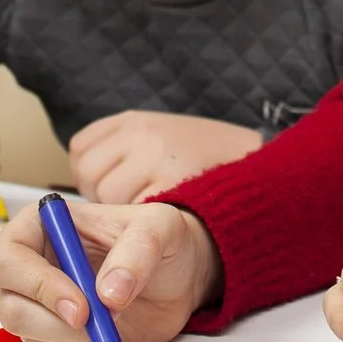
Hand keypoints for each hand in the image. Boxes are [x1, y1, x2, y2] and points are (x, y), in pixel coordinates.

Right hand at [0, 198, 221, 341]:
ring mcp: (41, 309)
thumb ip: (137, 251)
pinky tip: (113, 337)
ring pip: (31, 339)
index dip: (36, 286)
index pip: (7, 260)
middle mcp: (30, 270)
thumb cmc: (160, 240)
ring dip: (75, 341)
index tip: (80, 306)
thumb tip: (108, 293)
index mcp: (39, 229)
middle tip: (97, 322)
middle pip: (9, 307)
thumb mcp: (160, 227)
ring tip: (115, 319)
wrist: (178, 277)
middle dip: (51, 323)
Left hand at [67, 110, 261, 203]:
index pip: (81, 149)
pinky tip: (162, 218)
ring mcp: (158, 158)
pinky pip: (136, 212)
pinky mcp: (173, 186)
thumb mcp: (160, 135)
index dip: (90, 172)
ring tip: (149, 209)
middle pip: (91, 174)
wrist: (261, 172)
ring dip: (120, 210)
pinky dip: (142, 221)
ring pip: (109, 195)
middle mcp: (143, 134)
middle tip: (129, 201)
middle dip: (102, 194)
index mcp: (135, 120)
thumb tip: (82, 174)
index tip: (108, 182)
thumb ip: (121, 148)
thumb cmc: (205, 161)